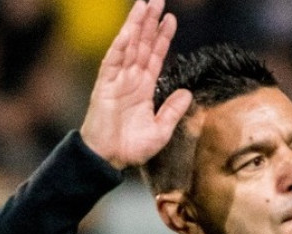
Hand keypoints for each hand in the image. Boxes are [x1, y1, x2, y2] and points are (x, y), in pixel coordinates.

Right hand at [79, 0, 192, 169]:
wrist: (108, 159)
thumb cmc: (131, 148)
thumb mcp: (161, 131)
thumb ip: (173, 111)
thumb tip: (187, 93)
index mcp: (143, 89)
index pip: (155, 56)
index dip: (163, 38)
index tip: (171, 19)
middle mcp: (130, 80)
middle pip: (142, 44)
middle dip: (150, 22)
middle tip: (158, 0)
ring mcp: (116, 80)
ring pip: (128, 47)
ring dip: (136, 26)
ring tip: (145, 5)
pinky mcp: (104, 85)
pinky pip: (113, 60)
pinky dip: (121, 44)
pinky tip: (129, 30)